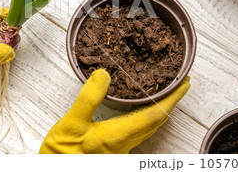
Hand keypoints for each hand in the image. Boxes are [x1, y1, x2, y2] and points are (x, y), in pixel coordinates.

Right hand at [39, 69, 189, 153]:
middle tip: (178, 84)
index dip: (172, 99)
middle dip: (171, 102)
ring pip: (149, 128)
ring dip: (160, 109)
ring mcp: (121, 149)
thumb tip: (104, 74)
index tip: (183, 84)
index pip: (155, 115)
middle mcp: (125, 144)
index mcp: (118, 136)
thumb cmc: (62, 153)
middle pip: (156, 122)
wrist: (54, 169)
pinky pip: (138, 131)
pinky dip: (146, 116)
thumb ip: (88, 99)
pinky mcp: (113, 149)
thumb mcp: (71, 123)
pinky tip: (139, 108)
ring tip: (163, 93)